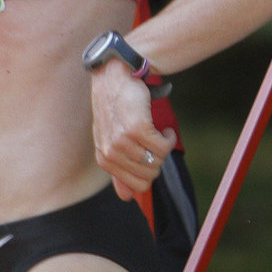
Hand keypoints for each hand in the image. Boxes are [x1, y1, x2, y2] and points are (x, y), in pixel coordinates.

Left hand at [90, 60, 176, 200]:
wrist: (115, 75)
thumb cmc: (116, 106)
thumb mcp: (111, 137)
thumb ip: (118, 167)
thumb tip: (126, 197)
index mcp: (104, 157)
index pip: (136, 186)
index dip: (150, 173)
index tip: (150, 155)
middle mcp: (111, 151)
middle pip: (149, 176)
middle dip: (158, 160)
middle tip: (155, 141)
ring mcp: (122, 140)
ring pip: (157, 161)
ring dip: (164, 146)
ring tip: (159, 132)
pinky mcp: (137, 128)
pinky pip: (163, 146)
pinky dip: (168, 137)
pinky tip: (163, 128)